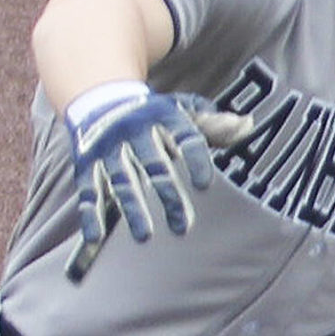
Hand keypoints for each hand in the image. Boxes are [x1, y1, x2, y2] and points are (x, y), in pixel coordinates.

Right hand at [65, 82, 218, 250]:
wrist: (102, 98)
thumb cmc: (154, 113)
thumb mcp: (182, 110)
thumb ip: (213, 124)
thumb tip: (246, 126)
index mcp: (164, 117)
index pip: (185, 138)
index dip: (195, 160)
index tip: (205, 185)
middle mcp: (135, 132)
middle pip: (154, 165)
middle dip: (168, 195)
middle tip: (182, 227)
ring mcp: (109, 149)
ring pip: (121, 181)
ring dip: (132, 209)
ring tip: (145, 236)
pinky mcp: (88, 164)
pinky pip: (87, 190)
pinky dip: (89, 214)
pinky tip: (94, 237)